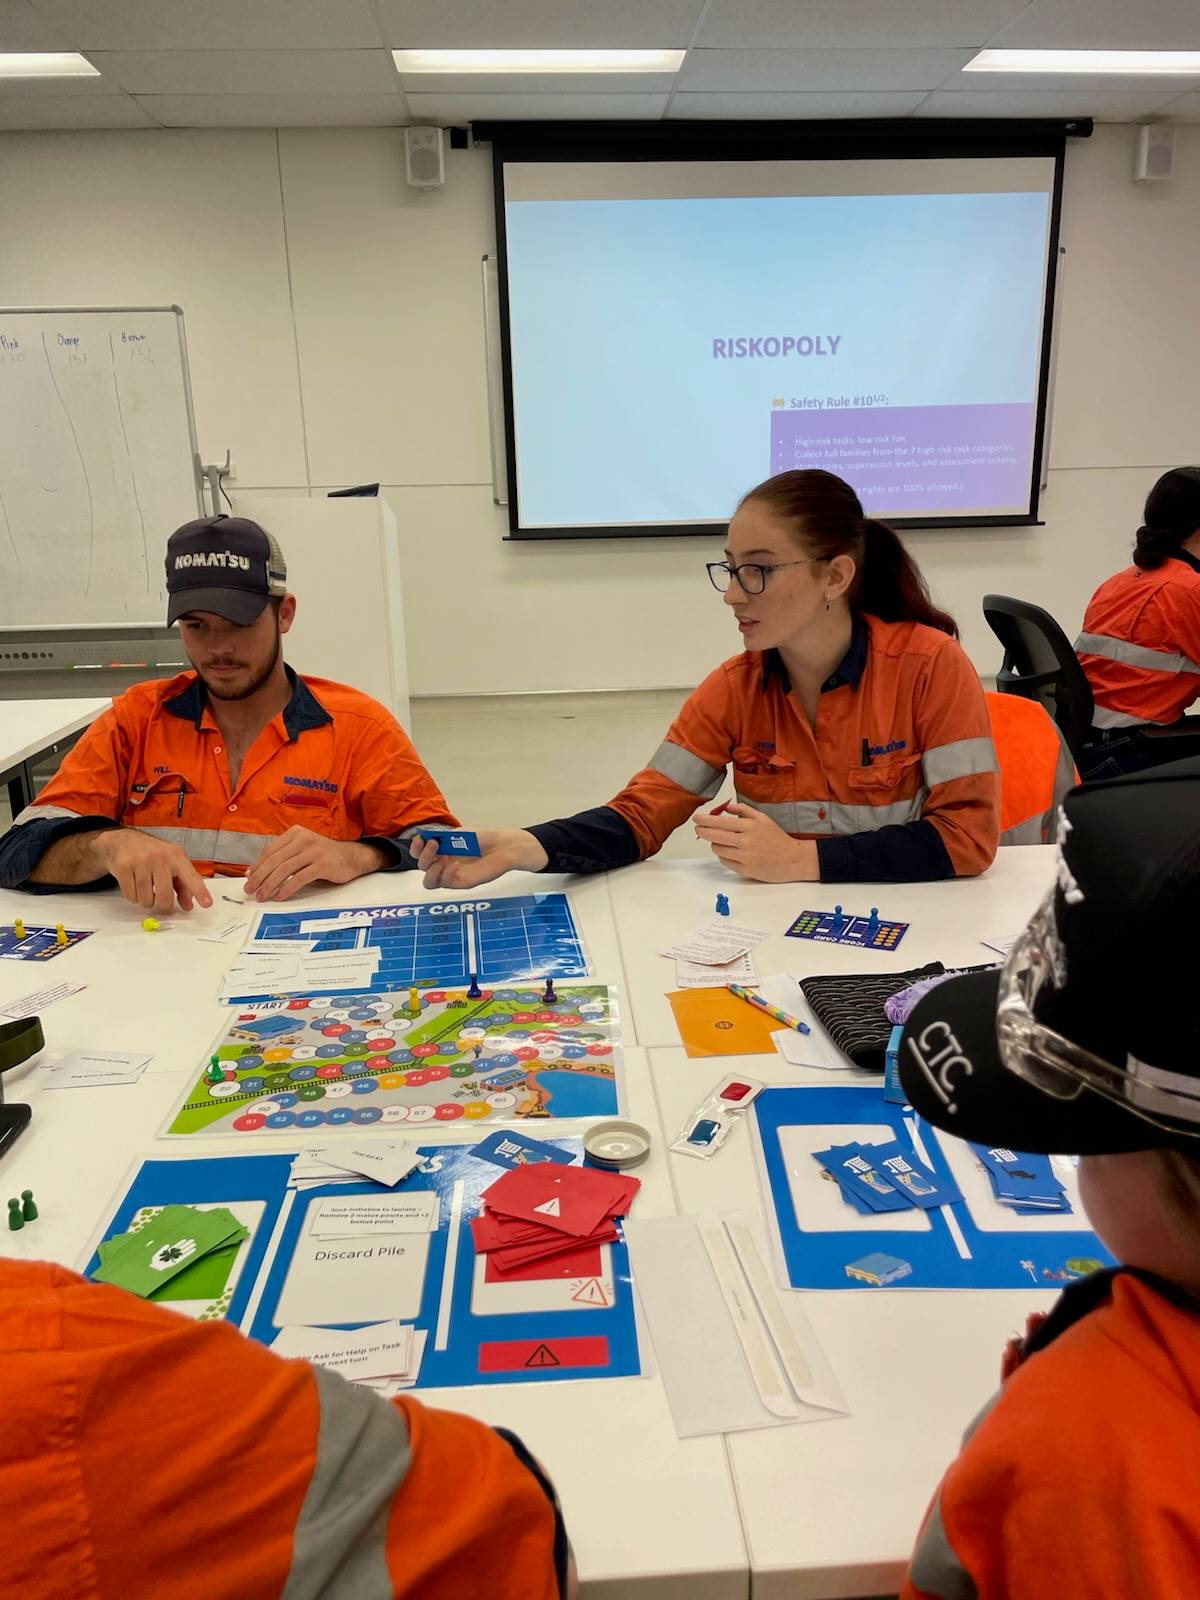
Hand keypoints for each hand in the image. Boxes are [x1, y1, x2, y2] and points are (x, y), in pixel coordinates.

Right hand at [94, 829, 213, 913]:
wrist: (122, 841)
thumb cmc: (151, 854)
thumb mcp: (171, 863)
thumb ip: (182, 884)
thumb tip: (189, 905)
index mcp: (176, 855)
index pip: (191, 877)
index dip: (200, 892)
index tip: (207, 903)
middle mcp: (160, 857)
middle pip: (165, 896)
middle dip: (163, 905)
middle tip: (161, 902)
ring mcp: (140, 861)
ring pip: (146, 899)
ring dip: (146, 900)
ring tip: (146, 888)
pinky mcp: (123, 867)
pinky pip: (131, 896)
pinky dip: (133, 897)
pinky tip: (134, 885)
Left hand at [244, 829, 387, 901]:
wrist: (352, 857)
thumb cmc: (324, 855)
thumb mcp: (302, 850)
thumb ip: (282, 857)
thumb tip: (255, 872)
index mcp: (295, 833)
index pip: (270, 850)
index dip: (257, 866)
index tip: (249, 879)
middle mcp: (304, 839)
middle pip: (275, 860)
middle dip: (260, 877)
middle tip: (251, 890)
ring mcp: (314, 851)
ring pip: (285, 869)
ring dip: (270, 885)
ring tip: (263, 896)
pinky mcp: (323, 864)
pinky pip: (300, 878)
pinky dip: (287, 888)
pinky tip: (281, 896)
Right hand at [412, 829, 547, 890]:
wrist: (502, 847)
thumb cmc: (483, 838)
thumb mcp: (459, 834)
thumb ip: (441, 838)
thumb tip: (425, 838)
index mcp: (441, 849)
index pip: (419, 852)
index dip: (416, 847)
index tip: (421, 839)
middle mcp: (443, 862)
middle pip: (421, 866)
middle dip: (423, 855)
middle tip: (434, 844)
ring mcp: (451, 874)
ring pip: (428, 881)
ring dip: (430, 871)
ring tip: (441, 860)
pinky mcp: (460, 883)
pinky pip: (444, 883)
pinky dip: (446, 874)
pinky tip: (455, 865)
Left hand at [692, 802, 818, 882]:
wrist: (793, 859)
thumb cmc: (777, 837)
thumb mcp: (763, 818)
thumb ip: (743, 810)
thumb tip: (726, 807)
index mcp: (750, 826)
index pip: (720, 822)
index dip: (705, 820)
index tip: (696, 819)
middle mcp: (746, 841)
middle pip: (714, 836)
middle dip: (702, 832)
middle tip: (698, 829)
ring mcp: (745, 857)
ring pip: (718, 850)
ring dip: (715, 844)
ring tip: (721, 841)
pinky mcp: (745, 870)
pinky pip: (725, 862)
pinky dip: (724, 856)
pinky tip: (730, 852)